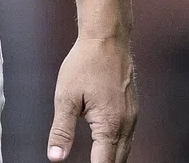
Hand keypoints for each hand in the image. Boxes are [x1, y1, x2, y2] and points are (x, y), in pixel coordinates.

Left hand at [48, 34, 137, 162]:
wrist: (107, 37)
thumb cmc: (85, 63)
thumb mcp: (66, 97)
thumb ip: (62, 130)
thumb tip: (56, 157)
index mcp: (109, 125)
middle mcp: (126, 123)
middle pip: (118, 161)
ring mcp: (132, 115)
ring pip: (125, 149)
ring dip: (112, 160)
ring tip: (97, 162)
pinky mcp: (132, 107)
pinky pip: (128, 135)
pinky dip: (118, 146)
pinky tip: (107, 146)